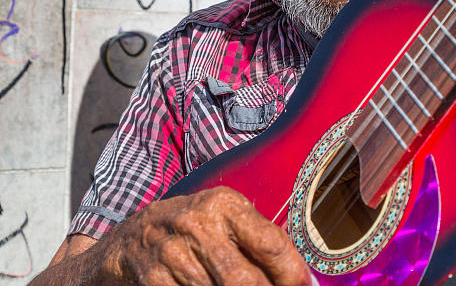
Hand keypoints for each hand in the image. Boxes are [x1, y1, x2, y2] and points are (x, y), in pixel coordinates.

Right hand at [99, 187, 312, 285]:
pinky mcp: (153, 278)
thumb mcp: (224, 219)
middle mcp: (198, 224)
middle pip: (245, 280)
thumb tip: (299, 275)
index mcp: (225, 204)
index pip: (270, 243)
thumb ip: (258, 239)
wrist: (130, 239)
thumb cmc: (192, 228)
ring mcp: (173, 253)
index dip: (292, 272)